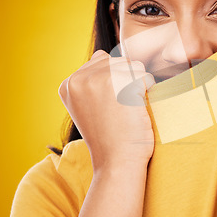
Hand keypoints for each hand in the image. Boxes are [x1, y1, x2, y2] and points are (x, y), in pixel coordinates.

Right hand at [58, 50, 155, 173]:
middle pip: (118, 61)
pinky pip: (145, 76)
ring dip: (138, 86)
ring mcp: (98, 80)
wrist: (117, 162)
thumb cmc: (110, 137)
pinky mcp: (119, 84)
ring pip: (133, 66)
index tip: (109, 107)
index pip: (101, 61)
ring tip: (127, 110)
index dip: (115, 82)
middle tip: (120, 110)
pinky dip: (148, 91)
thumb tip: (102, 54)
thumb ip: (91, 81)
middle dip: (127, 81)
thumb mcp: (88, 107)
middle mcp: (79, 79)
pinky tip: (136, 110)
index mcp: (68, 84)